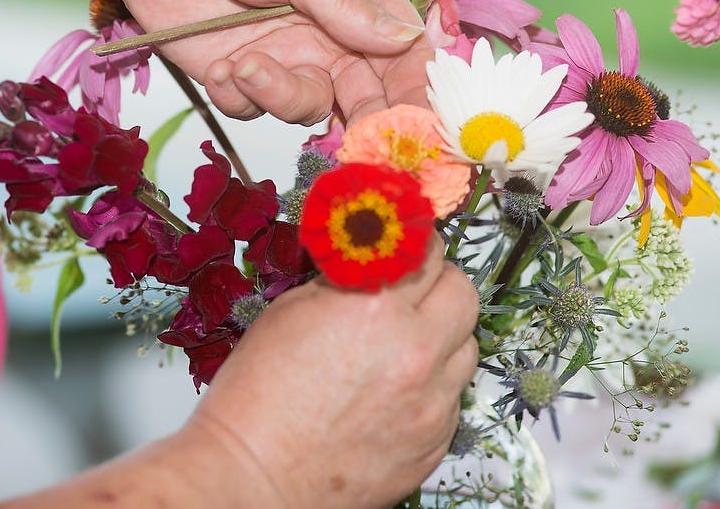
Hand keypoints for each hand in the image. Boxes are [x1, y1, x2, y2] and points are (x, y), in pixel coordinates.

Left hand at [98, 0, 433, 125]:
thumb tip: (405, 39)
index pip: (403, 47)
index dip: (416, 85)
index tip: (419, 117)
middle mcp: (327, 32)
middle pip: (366, 92)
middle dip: (368, 118)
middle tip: (363, 137)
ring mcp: (284, 58)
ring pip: (309, 107)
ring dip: (282, 96)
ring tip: (246, 65)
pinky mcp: (240, 77)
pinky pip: (255, 109)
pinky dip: (239, 95)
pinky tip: (220, 64)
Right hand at [184, 239, 479, 508]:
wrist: (252, 475)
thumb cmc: (257, 397)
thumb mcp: (291, 310)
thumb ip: (347, 280)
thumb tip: (376, 259)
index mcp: (377, 309)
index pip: (429, 252)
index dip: (418, 244)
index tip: (411, 246)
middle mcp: (415, 353)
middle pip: (464, 295)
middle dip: (441, 285)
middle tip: (415, 292)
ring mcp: (431, 403)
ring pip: (467, 348)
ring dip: (442, 338)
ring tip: (401, 348)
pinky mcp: (434, 443)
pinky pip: (452, 398)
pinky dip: (432, 387)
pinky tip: (394, 392)